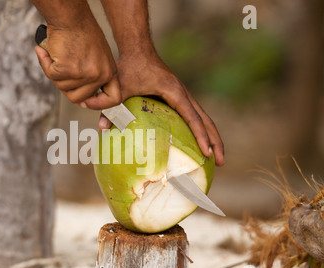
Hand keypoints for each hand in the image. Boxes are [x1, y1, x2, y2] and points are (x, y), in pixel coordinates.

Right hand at [35, 24, 121, 109]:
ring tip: (57, 56)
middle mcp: (99, 75)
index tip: (86, 103)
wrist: (70, 16)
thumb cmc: (82, 32)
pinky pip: (52, 76)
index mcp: (110, 72)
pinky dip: (46, 64)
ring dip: (55, 74)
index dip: (99, 104)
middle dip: (66, 87)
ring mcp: (84, 73)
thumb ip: (93, 78)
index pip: (113, 99)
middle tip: (61, 71)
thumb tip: (83, 101)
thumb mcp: (97, 57)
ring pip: (63, 88)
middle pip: (79, 98)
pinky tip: (47, 52)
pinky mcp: (68, 69)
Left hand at [98, 51, 224, 165]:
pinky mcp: (179, 98)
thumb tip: (102, 128)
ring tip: (218, 158)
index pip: (192, 117)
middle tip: (221, 162)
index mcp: (174, 92)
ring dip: (213, 137)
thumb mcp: (119, 88)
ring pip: (204, 119)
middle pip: (206, 120)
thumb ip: (110, 107)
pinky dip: (202, 130)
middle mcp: (183, 94)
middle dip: (216, 141)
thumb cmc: (129, 67)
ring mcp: (184, 96)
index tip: (206, 152)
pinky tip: (201, 145)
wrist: (137, 49)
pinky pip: (195, 116)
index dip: (200, 135)